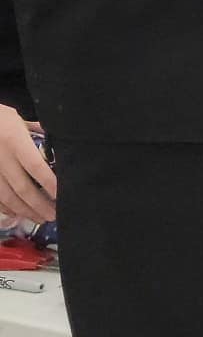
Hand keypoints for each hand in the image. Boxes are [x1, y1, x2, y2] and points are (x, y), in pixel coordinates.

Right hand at [0, 108, 54, 226]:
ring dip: (26, 211)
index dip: (49, 183)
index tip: (63, 195)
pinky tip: (18, 214)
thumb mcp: (18, 117)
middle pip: (23, 188)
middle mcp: (2, 159)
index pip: (36, 167)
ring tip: (42, 218)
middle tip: (55, 215)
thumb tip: (59, 139)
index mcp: (14, 141)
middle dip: (40, 205)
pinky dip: (7, 208)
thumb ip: (37, 129)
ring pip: (8, 197)